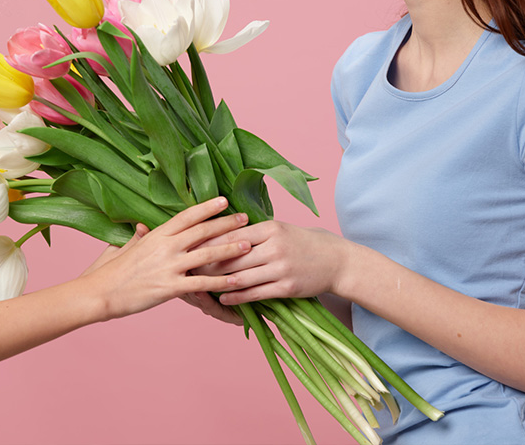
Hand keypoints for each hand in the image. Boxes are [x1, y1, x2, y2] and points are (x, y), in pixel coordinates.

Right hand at [83, 197, 250, 319]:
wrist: (99, 293)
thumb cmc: (108, 271)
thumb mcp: (123, 247)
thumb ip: (138, 237)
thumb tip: (142, 227)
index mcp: (155, 235)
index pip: (186, 216)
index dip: (206, 207)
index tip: (224, 200)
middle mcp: (165, 247)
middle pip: (202, 230)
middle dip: (226, 224)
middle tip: (246, 218)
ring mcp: (169, 266)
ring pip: (207, 254)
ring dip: (230, 249)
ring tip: (248, 245)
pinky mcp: (170, 287)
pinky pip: (202, 283)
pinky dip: (222, 282)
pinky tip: (238, 281)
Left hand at [193, 220, 352, 305]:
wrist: (337, 260)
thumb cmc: (304, 242)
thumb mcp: (280, 229)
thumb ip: (253, 231)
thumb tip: (220, 232)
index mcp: (270, 228)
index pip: (231, 234)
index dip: (208, 242)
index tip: (190, 246)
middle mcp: (275, 246)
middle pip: (232, 257)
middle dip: (207, 264)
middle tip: (187, 268)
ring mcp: (281, 268)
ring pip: (241, 277)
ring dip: (217, 283)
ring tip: (200, 285)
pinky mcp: (287, 287)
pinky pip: (255, 293)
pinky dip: (236, 297)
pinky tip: (222, 298)